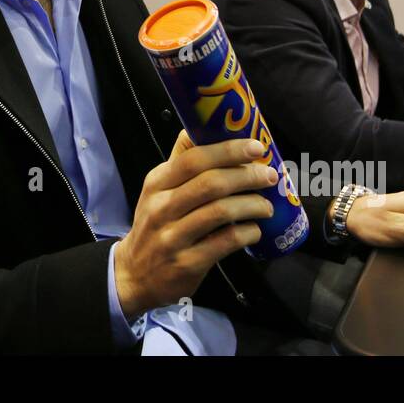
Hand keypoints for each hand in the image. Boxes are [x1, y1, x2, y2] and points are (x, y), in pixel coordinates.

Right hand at [115, 131, 278, 318]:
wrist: (134, 274)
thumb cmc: (154, 225)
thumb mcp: (157, 191)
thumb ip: (180, 163)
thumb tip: (201, 128)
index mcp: (157, 183)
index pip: (193, 159)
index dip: (227, 150)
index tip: (255, 147)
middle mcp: (162, 207)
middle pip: (211, 183)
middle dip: (247, 176)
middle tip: (270, 176)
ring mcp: (173, 237)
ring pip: (220, 212)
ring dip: (251, 205)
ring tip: (266, 206)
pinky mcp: (188, 263)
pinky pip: (225, 242)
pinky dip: (247, 232)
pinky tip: (255, 230)